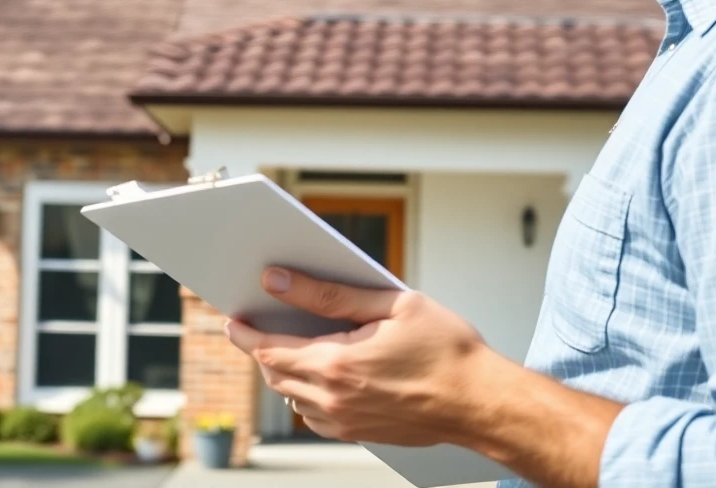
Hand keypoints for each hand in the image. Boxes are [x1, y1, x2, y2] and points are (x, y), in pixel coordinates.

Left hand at [224, 267, 500, 446]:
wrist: (482, 402)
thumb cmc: (448, 348)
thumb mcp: (390, 304)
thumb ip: (327, 292)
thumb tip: (277, 280)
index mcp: (337, 363)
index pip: (269, 349)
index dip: (245, 333)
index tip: (232, 318)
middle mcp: (334, 399)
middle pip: (275, 375)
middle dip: (261, 350)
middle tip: (257, 324)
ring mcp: (346, 422)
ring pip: (292, 397)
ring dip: (284, 372)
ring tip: (290, 344)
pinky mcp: (360, 434)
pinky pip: (315, 417)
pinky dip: (307, 395)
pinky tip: (322, 373)